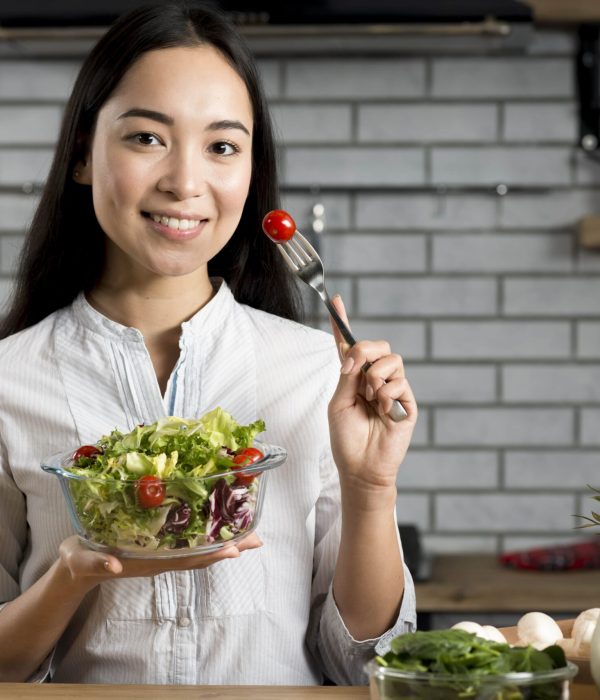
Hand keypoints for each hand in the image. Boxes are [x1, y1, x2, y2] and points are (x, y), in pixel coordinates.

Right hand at [58, 533, 261, 591]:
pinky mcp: (158, 544)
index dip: (210, 555)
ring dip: (225, 542)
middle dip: (230, 547)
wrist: (77, 565)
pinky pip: (189, 541)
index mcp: (148, 561)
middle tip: (257, 539)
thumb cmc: (81, 561)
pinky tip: (221, 526)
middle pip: (201, 555)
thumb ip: (97, 562)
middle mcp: (161, 558)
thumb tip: (113, 564)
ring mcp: (161, 552)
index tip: (234, 550)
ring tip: (250, 533)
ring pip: (199, 549)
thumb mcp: (83, 560)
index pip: (185, 560)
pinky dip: (208, 535)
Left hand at [328, 295, 416, 503]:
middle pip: (376, 346)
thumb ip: (347, 375)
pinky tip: (382, 411)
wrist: (361, 468)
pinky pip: (400, 382)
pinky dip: (386, 394)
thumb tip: (356, 352)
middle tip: (353, 369)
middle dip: (364, 350)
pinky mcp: (407, 402)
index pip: (349, 345)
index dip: (342, 322)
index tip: (335, 300)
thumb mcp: (338, 403)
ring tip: (371, 399)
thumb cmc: (346, 439)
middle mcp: (373, 380)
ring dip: (375, 377)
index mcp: (353, 378)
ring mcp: (392, 390)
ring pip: (391, 360)